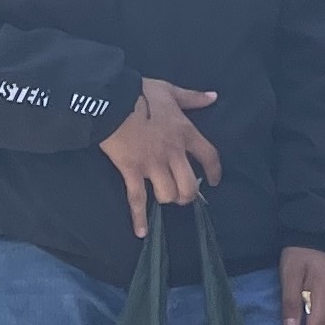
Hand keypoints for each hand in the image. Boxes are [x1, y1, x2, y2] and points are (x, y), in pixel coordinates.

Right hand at [97, 78, 220, 235]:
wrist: (110, 99)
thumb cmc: (140, 93)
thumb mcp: (170, 91)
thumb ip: (193, 98)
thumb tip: (214, 96)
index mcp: (185, 133)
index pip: (210, 157)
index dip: (214, 171)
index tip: (214, 181)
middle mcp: (173, 153)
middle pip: (189, 184)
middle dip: (188, 194)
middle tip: (183, 195)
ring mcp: (152, 164)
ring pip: (168, 193)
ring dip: (167, 198)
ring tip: (163, 197)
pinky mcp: (131, 170)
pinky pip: (138, 199)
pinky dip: (139, 218)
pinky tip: (142, 232)